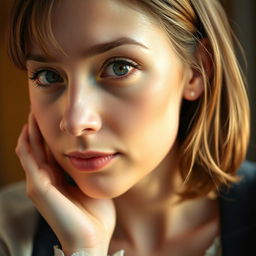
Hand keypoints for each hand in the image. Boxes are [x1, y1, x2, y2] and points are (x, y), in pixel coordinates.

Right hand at [15, 113, 115, 255]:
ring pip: (29, 150)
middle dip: (36, 128)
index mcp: (56, 179)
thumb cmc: (96, 213)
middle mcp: (44, 180)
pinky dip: (28, 143)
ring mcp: (39, 183)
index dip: (47, 134)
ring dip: (30, 131)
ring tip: (33, 113)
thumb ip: (85, 171)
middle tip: (39, 108)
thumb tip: (91, 154)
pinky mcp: (39, 187)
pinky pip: (29, 159)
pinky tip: (28, 129)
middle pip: (36, 147)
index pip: (47, 151)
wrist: (92, 237)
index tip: (53, 117)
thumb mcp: (90, 185)